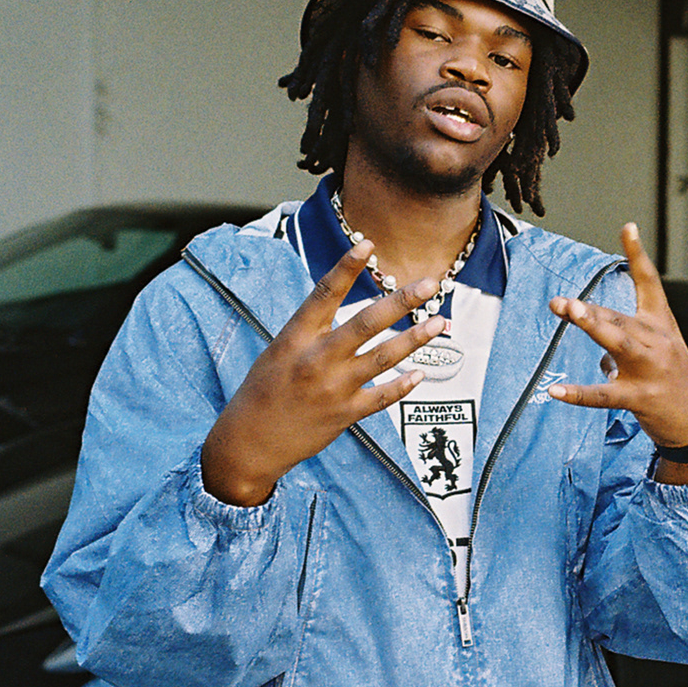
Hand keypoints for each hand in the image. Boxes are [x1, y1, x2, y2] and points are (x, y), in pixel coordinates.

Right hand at [201, 240, 446, 506]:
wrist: (248, 443)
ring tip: (440, 322)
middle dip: (402, 301)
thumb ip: (312, 330)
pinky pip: (382, 397)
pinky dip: (403, 384)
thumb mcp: (278, 350)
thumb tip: (346, 305)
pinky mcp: (344, 415)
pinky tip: (421, 372)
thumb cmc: (263, 391)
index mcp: (294, 337)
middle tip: (430, 284)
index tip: (368, 243)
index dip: (346, 267)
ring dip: (415, 339)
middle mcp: (316, 359)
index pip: (324, 294)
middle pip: (366, 322)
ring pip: (382, 357)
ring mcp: (333, 388)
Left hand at [546, 224, 687, 477]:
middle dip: (589, 310)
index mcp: (661, 325)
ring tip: (571, 313)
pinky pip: (604, 395)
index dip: (638, 255)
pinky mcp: (640, 398)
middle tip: (561, 302)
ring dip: (594, 327)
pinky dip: (579, 393)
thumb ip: (625, 333)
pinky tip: (556, 391)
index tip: (627, 227)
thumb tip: (592, 323)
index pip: (650, 283)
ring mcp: (650, 370)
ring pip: (618, 344)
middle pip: (620, 318)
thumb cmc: (673, 381)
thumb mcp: (658, 348)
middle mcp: (658, 343)